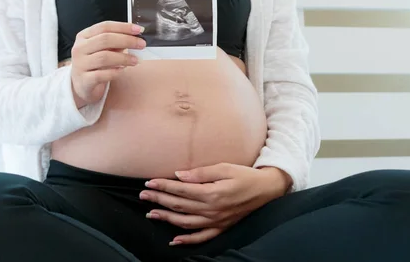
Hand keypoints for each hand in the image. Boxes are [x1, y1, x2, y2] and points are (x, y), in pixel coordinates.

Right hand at [71, 21, 145, 106]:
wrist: (82, 85)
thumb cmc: (95, 64)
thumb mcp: (103, 49)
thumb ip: (115, 42)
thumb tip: (135, 36)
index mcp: (84, 36)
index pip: (104, 27)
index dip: (123, 27)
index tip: (139, 30)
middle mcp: (79, 48)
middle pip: (105, 40)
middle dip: (126, 40)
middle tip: (141, 44)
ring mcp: (80, 64)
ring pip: (104, 57)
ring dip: (124, 58)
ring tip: (135, 60)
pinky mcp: (84, 80)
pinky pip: (102, 74)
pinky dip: (115, 72)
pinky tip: (122, 70)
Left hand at [139, 163, 291, 245]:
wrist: (266, 190)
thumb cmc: (244, 175)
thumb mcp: (224, 168)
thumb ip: (201, 173)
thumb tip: (179, 175)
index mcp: (211, 193)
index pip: (180, 189)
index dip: (163, 185)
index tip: (149, 182)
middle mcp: (212, 210)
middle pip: (179, 205)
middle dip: (159, 199)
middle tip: (143, 195)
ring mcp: (216, 221)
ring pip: (185, 222)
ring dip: (167, 218)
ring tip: (151, 214)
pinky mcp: (221, 228)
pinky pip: (201, 237)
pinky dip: (187, 241)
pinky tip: (174, 241)